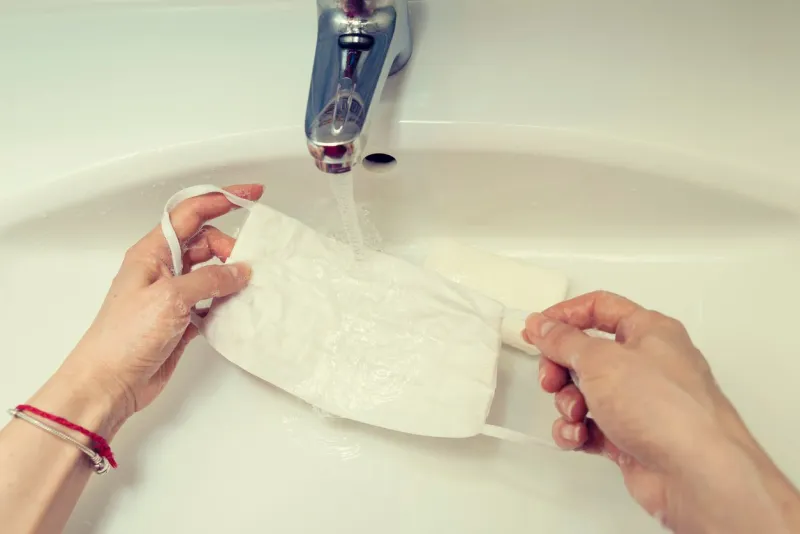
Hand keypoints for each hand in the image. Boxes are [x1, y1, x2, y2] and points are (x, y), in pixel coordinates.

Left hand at [55, 184, 262, 428]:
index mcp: (151, 253)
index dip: (222, 199)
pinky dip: (227, 301)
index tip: (252, 194)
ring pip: (211, 272)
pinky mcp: (181, 320)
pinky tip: (237, 308)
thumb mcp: (170, 298)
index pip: (191, 213)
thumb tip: (240, 271)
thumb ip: (209, 279)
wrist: (109, 383)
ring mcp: (173, 295)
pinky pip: (212, 300)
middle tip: (246, 265)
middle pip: (206, 242)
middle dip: (230, 246)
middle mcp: (162, 269)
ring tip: (248, 285)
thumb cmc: (123, 338)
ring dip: (231, 275)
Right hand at [524, 291, 799, 532]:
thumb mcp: (601, 360)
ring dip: (569, 403)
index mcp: (650, 331)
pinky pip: (591, 427)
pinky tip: (578, 436)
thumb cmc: (668, 410)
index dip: (565, 315)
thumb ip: (564, 340)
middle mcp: (649, 364)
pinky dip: (577, 431)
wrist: (695, 472)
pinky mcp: (633, 437)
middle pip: (588, 354)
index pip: (600, 308)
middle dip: (562, 367)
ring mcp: (642, 402)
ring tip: (575, 413)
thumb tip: (545, 327)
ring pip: (587, 393)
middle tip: (552, 377)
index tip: (538, 329)